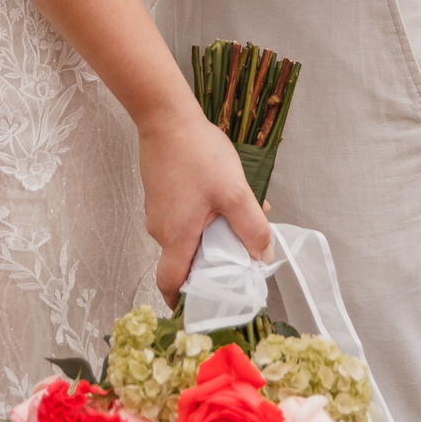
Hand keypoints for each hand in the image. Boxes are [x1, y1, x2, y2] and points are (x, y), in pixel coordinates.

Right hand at [139, 104, 272, 306]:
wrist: (166, 116)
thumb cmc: (197, 153)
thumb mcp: (234, 191)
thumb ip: (252, 228)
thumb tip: (263, 258)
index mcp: (176, 237)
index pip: (171, 284)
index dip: (184, 301)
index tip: (204, 305)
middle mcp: (161, 229)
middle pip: (184, 260)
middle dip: (214, 258)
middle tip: (241, 246)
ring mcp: (157, 211)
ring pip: (186, 235)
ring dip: (212, 232)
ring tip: (238, 208)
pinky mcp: (159, 194)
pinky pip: (182, 216)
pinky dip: (202, 214)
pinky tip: (222, 192)